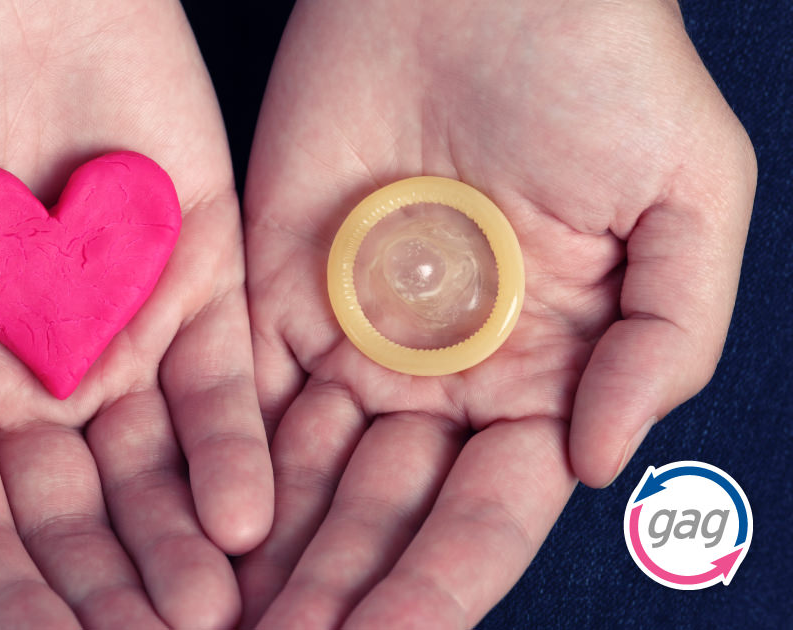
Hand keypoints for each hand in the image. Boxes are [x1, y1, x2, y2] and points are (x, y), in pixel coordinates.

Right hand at [0, 1, 271, 626]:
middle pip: (70, 520)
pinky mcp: (193, 277)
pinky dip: (232, 449)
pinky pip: (220, 381)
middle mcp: (25, 377)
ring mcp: (115, 332)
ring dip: (178, 550)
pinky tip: (243, 518)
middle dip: (103, 598)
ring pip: (153, 472)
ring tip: (206, 616)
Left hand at [237, 0, 754, 626]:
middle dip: (338, 594)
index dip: (438, 586)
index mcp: (539, 375)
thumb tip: (593, 465)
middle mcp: (439, 378)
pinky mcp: (273, 291)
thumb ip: (663, 341)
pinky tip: (194, 533)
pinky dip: (217, 469)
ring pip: (303, 478)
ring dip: (269, 557)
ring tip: (224, 627)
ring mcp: (350, 339)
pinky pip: (241, 398)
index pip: (482, 514)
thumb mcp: (686, 199)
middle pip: (381, 515)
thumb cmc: (602, 70)